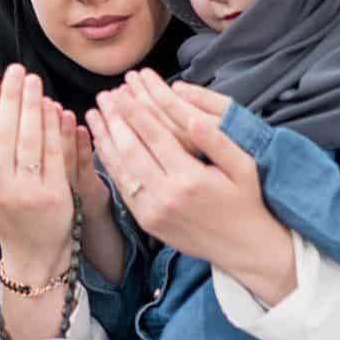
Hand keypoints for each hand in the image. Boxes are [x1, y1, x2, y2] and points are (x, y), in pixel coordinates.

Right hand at [0, 64, 80, 281]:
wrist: (35, 259)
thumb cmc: (8, 222)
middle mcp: (0, 191)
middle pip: (3, 134)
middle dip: (9, 98)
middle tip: (15, 71)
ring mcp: (28, 193)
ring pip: (29, 140)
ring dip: (31, 106)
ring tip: (33, 82)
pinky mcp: (56, 195)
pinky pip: (54, 153)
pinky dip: (53, 127)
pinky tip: (53, 107)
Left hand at [86, 71, 293, 300]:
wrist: (243, 248)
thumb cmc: (246, 201)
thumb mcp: (243, 167)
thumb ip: (217, 140)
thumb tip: (191, 117)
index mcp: (190, 179)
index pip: (155, 137)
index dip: (135, 112)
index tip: (121, 92)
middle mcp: (166, 196)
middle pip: (130, 150)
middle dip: (114, 120)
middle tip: (103, 96)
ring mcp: (152, 211)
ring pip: (120, 169)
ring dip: (104, 140)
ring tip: (93, 116)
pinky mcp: (146, 222)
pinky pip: (122, 188)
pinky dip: (109, 165)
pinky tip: (102, 146)